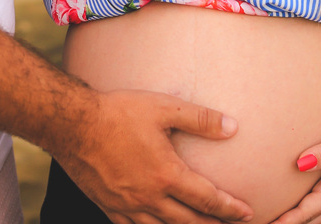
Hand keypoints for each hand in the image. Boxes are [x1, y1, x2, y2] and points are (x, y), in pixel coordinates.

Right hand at [54, 89, 253, 223]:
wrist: (72, 123)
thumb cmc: (118, 112)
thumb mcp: (164, 107)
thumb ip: (200, 119)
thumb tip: (233, 127)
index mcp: (166, 174)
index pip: (208, 199)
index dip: (230, 208)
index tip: (247, 212)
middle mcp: (149, 197)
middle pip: (189, 221)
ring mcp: (127, 205)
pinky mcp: (108, 206)